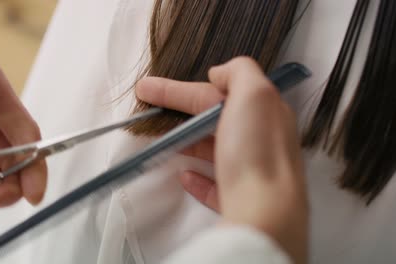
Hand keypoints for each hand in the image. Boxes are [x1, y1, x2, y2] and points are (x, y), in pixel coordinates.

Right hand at [136, 57, 307, 263]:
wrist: (265, 215)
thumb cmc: (256, 153)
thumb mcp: (253, 94)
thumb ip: (238, 72)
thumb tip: (220, 74)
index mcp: (265, 113)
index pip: (215, 93)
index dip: (179, 89)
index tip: (147, 88)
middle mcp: (261, 140)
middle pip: (214, 120)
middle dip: (180, 113)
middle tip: (148, 114)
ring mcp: (251, 172)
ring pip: (215, 150)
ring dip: (188, 143)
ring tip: (162, 142)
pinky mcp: (241, 200)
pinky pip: (217, 185)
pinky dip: (199, 178)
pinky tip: (185, 176)